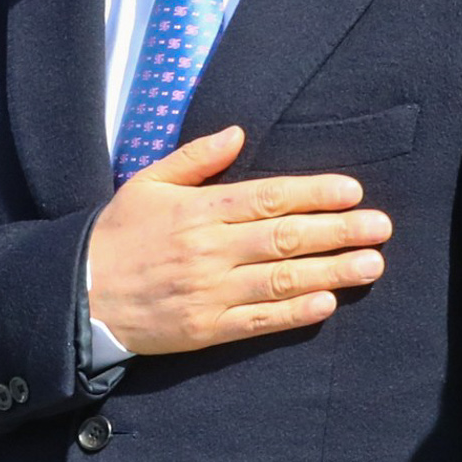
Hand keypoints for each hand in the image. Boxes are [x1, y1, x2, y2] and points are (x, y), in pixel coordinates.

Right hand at [84, 127, 389, 356]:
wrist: (79, 296)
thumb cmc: (117, 236)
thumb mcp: (147, 183)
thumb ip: (196, 159)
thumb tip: (238, 132)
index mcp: (199, 211)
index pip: (268, 198)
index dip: (314, 194)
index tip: (352, 191)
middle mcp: (209, 250)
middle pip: (286, 238)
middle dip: (339, 231)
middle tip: (381, 227)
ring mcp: (210, 292)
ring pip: (281, 279)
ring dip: (332, 272)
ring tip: (371, 265)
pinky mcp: (206, 329)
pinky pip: (260, 321)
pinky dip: (296, 313)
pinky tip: (327, 302)